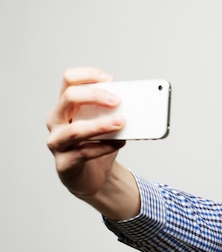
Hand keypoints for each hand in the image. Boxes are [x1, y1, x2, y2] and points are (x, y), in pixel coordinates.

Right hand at [46, 67, 138, 219]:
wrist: (94, 177)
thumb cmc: (98, 145)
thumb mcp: (106, 123)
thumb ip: (114, 112)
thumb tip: (135, 104)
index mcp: (66, 106)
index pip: (70, 80)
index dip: (88, 75)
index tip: (110, 79)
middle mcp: (56, 121)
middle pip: (70, 98)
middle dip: (95, 96)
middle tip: (117, 101)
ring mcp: (57, 142)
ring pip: (75, 130)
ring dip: (100, 125)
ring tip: (121, 122)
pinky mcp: (64, 163)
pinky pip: (84, 153)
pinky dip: (105, 147)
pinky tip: (119, 143)